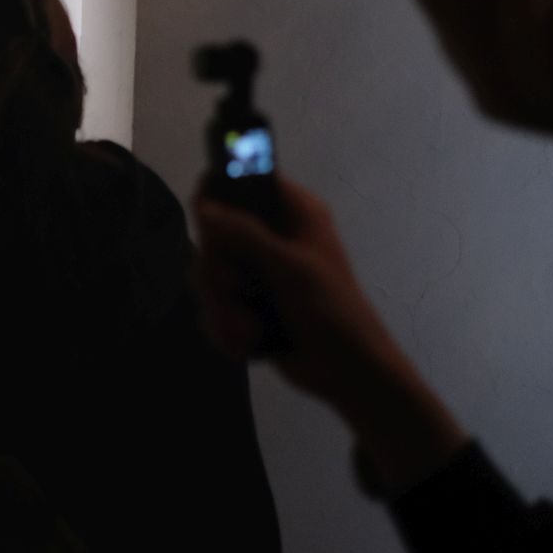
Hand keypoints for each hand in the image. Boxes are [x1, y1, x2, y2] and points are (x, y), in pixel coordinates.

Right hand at [194, 177, 465, 490]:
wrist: (348, 370)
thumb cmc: (331, 309)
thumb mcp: (290, 267)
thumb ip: (246, 234)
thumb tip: (205, 208)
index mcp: (293, 214)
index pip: (244, 182)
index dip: (218, 195)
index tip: (207, 222)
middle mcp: (272, 238)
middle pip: (215, 234)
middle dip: (218, 271)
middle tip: (235, 288)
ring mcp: (258, 273)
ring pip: (210, 275)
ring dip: (223, 307)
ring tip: (249, 326)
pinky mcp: (248, 306)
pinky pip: (215, 307)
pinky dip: (227, 328)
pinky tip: (249, 341)